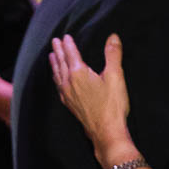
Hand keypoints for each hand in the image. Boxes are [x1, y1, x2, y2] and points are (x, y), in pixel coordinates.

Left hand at [49, 33, 132, 157]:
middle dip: (58, 51)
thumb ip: (113, 55)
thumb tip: (113, 37)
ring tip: (51, 56)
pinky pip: (58, 86)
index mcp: (79, 73)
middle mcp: (69, 83)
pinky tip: (58, 80)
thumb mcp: (116, 76)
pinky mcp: (69, 104)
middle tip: (54, 41)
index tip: (65, 36)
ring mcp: (67, 94)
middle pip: (61, 62)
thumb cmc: (112, 105)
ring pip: (57, 74)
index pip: (71, 54)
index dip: (68, 44)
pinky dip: (56, 77)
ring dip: (54, 63)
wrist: (105, 131)